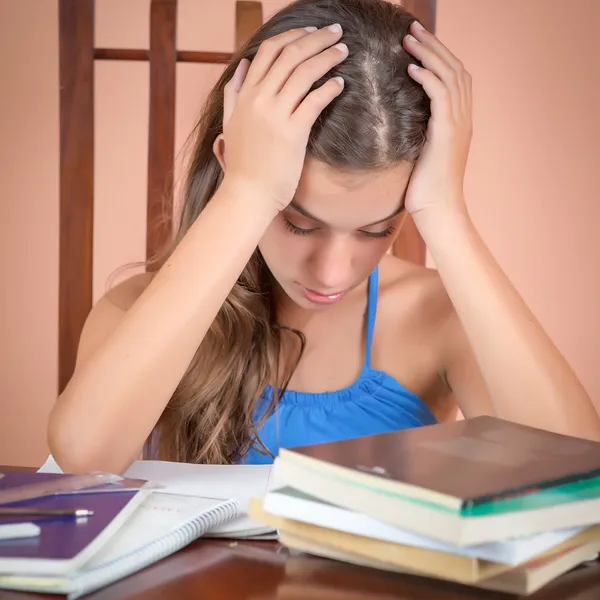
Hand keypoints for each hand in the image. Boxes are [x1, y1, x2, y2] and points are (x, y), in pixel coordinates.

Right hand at [219, 25, 347, 212]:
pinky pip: (314, 101)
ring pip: (303, 72)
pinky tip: (340, 84)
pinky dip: (329, 88)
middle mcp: (258, 99)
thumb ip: (234, 93)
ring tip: (343, 52)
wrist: (248, 194)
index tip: (311, 31)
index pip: (269, 51)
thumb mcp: (230, 123)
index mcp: (245, 95)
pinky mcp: (292, 133)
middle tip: (336, 32)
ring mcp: (275, 115)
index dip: (292, 36)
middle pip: (290, 55)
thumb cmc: (242, 164)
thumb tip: (244, 66)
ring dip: (327, 57)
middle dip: (316, 38)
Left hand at [402, 21, 472, 218]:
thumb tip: (402, 122)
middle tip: (413, 28)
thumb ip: (420, 133)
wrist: (437, 210)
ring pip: (450, 76)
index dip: (438, 56)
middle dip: (434, 46)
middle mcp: (464, 117)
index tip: (418, 41)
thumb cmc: (426, 189)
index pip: (454, 77)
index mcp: (458, 121)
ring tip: (410, 39)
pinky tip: (412, 69)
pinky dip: (428, 78)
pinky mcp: (448, 132)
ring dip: (429, 54)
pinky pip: (441, 95)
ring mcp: (459, 124)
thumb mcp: (422, 155)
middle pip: (455, 68)